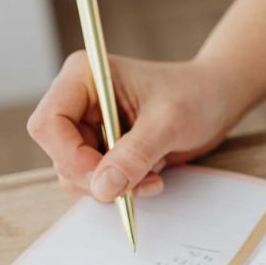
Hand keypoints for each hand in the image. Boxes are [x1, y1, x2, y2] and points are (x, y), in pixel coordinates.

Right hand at [27, 53, 238, 200]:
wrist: (217, 99)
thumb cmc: (196, 95)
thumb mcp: (169, 122)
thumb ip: (135, 154)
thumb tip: (103, 187)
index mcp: (84, 77)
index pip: (48, 124)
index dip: (70, 156)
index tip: (106, 175)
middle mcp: (78, 101)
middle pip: (59, 155)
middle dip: (97, 177)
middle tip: (139, 182)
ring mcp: (88, 127)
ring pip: (75, 174)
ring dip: (113, 186)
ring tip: (153, 177)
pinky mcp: (102, 148)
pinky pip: (96, 181)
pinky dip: (122, 187)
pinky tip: (152, 176)